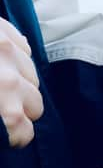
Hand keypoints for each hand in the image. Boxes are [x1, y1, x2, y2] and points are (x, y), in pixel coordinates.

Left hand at [0, 18, 42, 147]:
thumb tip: (9, 123)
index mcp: (4, 103)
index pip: (23, 132)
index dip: (16, 137)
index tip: (9, 138)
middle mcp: (10, 78)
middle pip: (35, 105)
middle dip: (21, 110)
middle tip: (3, 110)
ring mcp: (7, 49)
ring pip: (33, 77)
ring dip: (21, 84)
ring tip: (1, 83)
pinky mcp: (5, 29)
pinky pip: (24, 49)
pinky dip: (16, 58)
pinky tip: (1, 60)